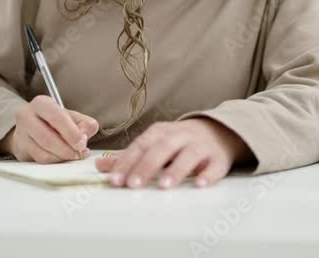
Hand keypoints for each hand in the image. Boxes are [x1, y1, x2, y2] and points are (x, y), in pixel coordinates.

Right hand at [0, 95, 99, 162]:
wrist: (32, 129)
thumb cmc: (55, 122)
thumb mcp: (72, 117)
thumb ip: (84, 124)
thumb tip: (85, 135)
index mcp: (41, 103)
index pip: (57, 117)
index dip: (71, 133)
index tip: (82, 144)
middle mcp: (26, 116)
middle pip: (47, 138)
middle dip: (67, 149)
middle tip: (80, 154)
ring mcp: (20, 134)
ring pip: (43, 153)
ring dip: (62, 158)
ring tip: (73, 156)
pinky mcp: (20, 151)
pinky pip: (39, 161)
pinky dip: (55, 163)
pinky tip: (63, 159)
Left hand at [95, 118, 251, 189]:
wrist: (216, 132)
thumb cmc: (178, 142)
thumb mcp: (153, 144)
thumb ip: (129, 157)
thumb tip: (100, 166)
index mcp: (160, 133)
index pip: (141, 146)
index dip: (127, 162)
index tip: (116, 180)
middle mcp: (180, 136)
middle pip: (162, 148)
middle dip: (147, 166)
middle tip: (134, 184)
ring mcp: (200, 146)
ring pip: (188, 155)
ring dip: (176, 170)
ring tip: (164, 185)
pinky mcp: (219, 158)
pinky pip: (215, 166)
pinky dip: (209, 174)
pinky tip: (201, 184)